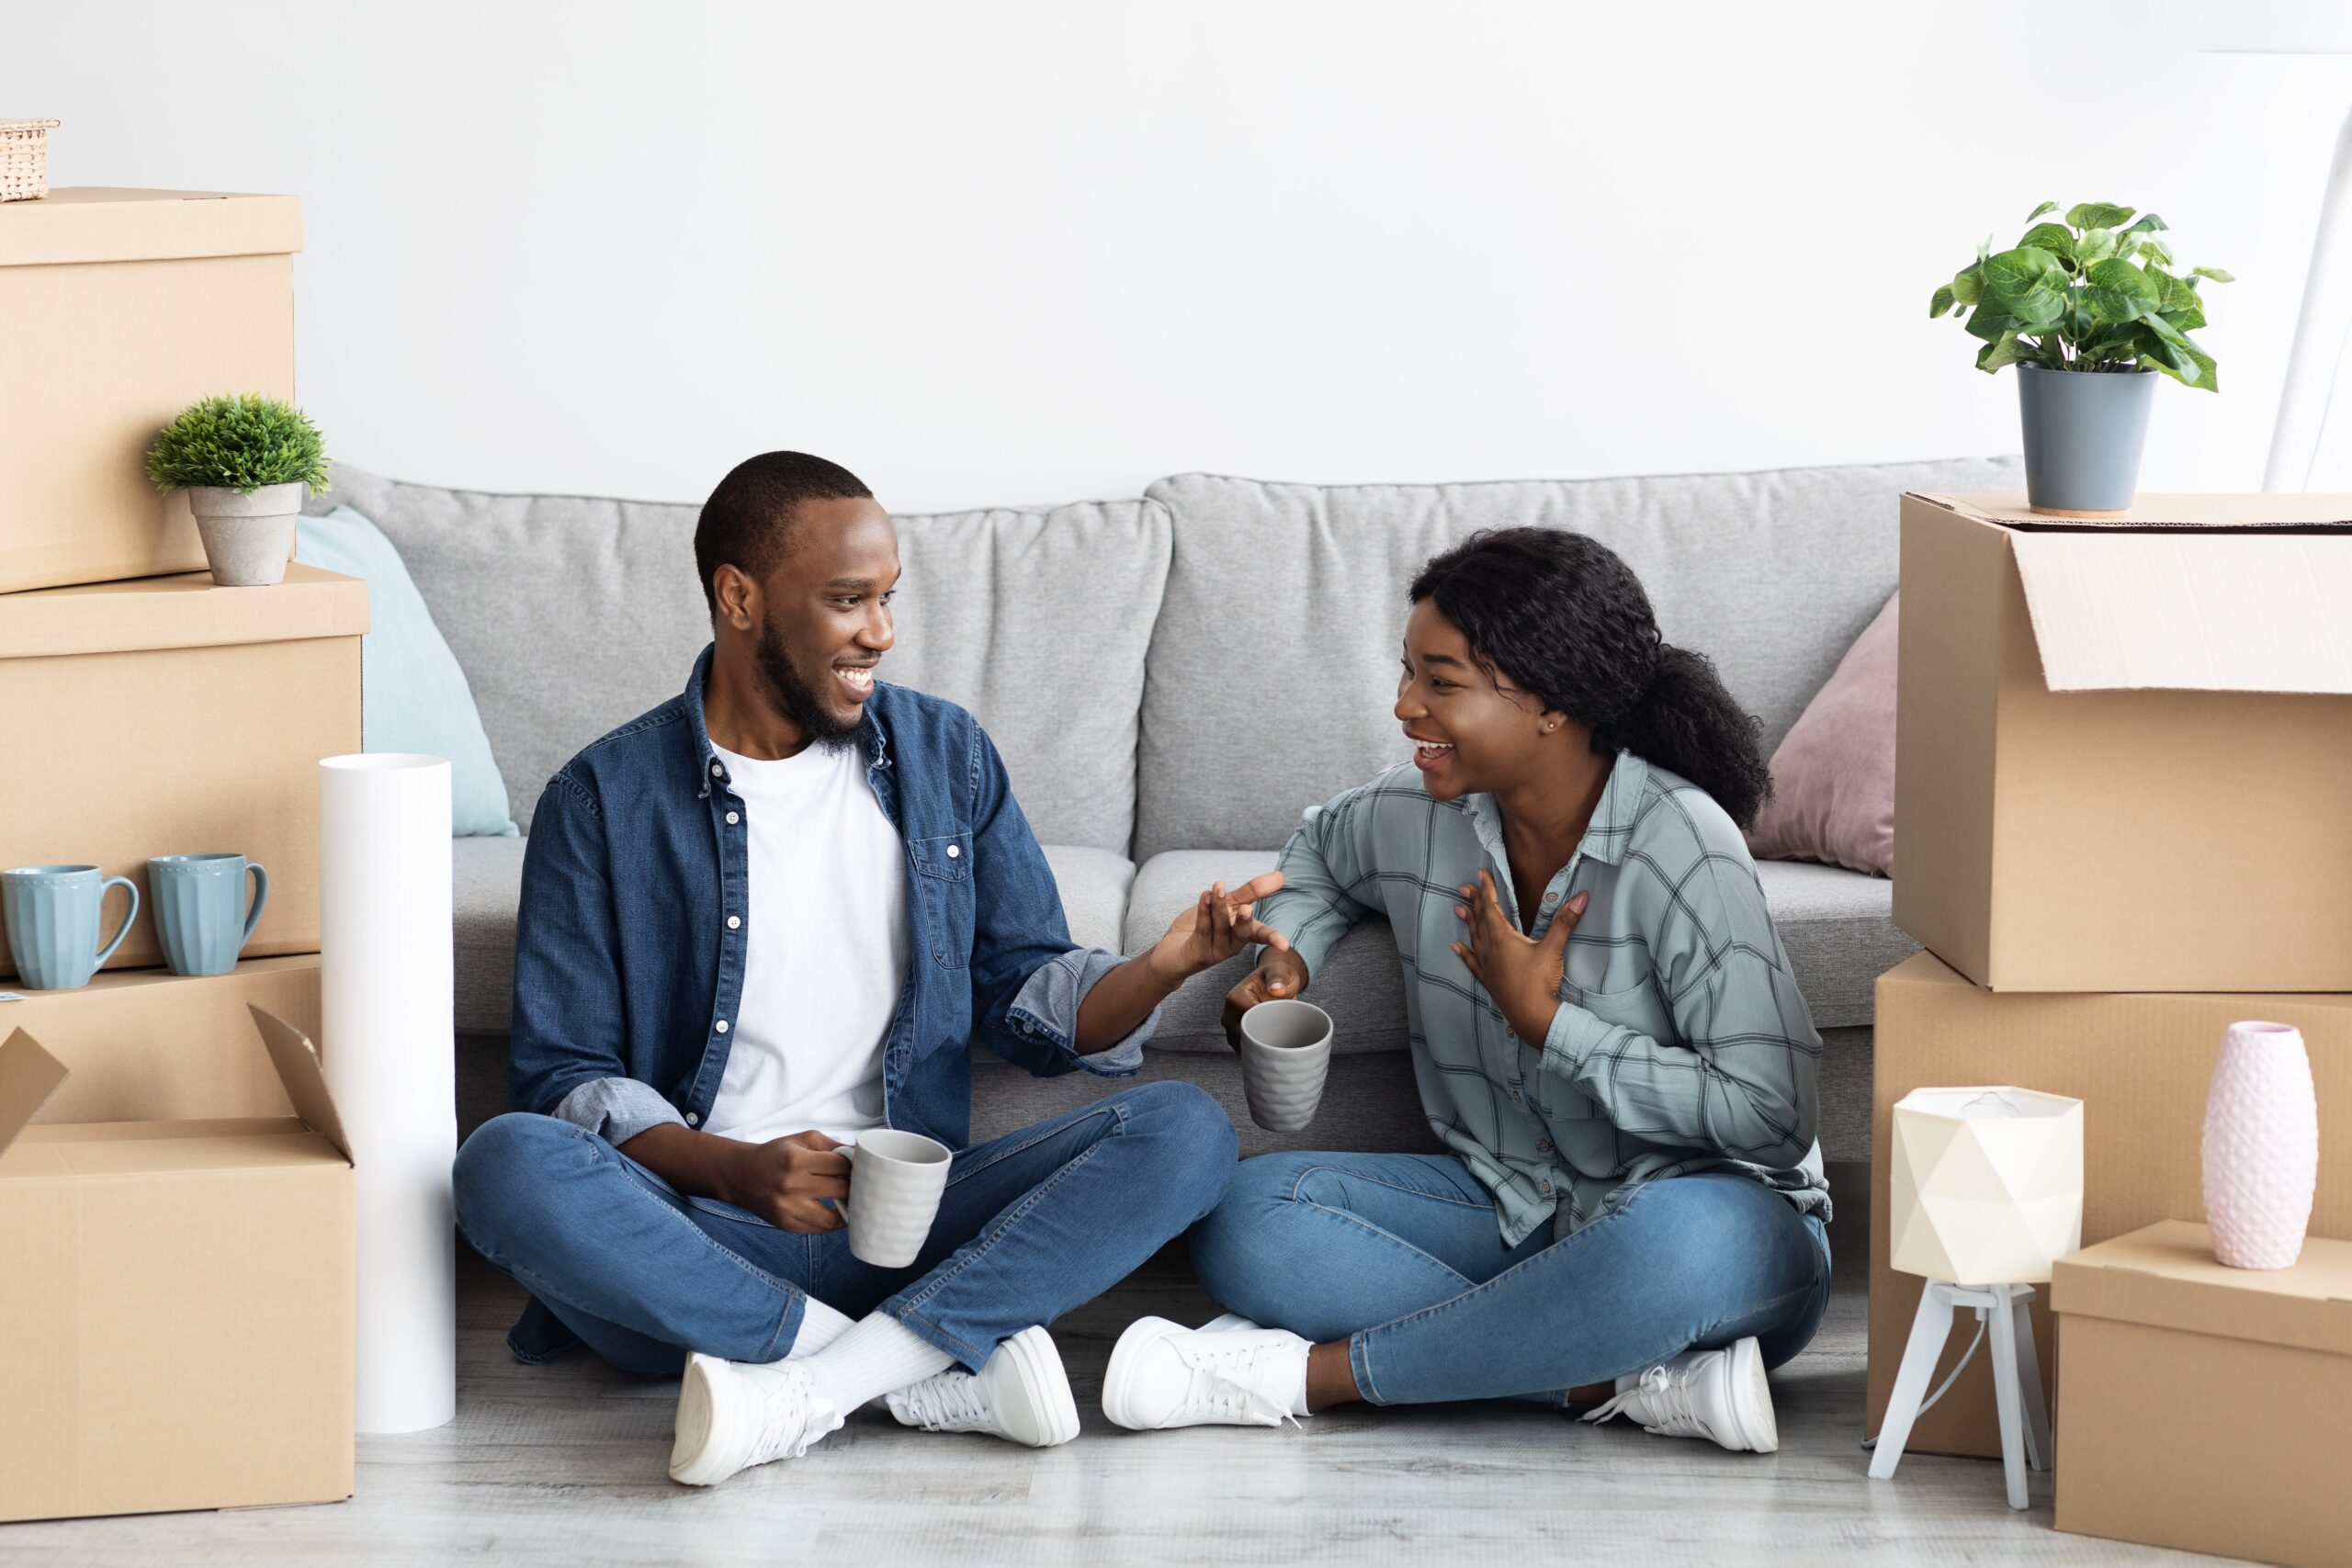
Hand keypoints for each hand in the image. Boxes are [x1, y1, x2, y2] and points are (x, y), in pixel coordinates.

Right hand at [721, 1129, 850, 1232]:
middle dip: (855, 1187)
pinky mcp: (787, 1225)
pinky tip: (837, 1212)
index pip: (842, 1167)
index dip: (855, 1167)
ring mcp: (788, 1209)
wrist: (742, 1175)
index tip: (861, 1168)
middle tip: (861, 1185)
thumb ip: (834, 1146)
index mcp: (797, 1161)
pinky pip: (820, 1229)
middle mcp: (792, 1186)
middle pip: (841, 1191)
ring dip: (848, 1210)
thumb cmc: (777, 1154)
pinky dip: (833, 1223)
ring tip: (852, 1202)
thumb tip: (862, 1156)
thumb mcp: (804, 1140)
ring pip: (834, 1218)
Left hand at [1145, 872, 1291, 986]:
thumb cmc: (1201, 928)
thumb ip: (1250, 892)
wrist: (1171, 952)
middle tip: (1247, 908)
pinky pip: (1202, 929)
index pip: (1261, 935)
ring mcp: (1214, 950)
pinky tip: (1205, 895)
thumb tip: (1279, 876)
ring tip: (1219, 886)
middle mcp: (1231, 945)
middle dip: (1244, 921)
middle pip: (1242, 933)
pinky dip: (1203, 911)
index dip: (1273, 938)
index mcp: (1241, 935)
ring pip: (1220, 927)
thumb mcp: (1226, 906)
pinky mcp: (1197, 952)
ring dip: (1219, 906)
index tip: (1285, 945)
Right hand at [1221, 946, 1311, 1050]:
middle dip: (1265, 1037)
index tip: (1283, 1022)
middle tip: (1282, 1030)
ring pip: (1244, 1045)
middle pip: (1244, 1036)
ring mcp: (1230, 1027)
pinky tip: (1270, 1041)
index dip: (1267, 1025)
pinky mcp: (1235, 1035)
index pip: (1248, 1021)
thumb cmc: (1276, 977)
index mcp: (1234, 998)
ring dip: (1261, 1044)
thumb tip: (1276, 990)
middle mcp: (1228, 1014)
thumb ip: (1278, 978)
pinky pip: (1245, 1048)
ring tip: (1277, 1033)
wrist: (1274, 982)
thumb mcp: (1280, 971)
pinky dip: (1257, 1048)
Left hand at [1451, 869, 1588, 1046]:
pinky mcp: (1489, 980)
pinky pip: (1472, 963)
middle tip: (1463, 887)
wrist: (1531, 1015)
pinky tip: (1455, 948)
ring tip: (1458, 910)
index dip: (1487, 889)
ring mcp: (1487, 965)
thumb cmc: (1540, 981)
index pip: (1492, 907)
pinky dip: (1464, 953)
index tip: (1481, 874)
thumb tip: (1581, 897)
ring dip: (1468, 922)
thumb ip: (1565, 922)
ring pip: (1474, 938)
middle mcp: (1490, 949)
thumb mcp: (1553, 949)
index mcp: (1503, 938)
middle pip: (1479, 920)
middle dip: (1474, 902)